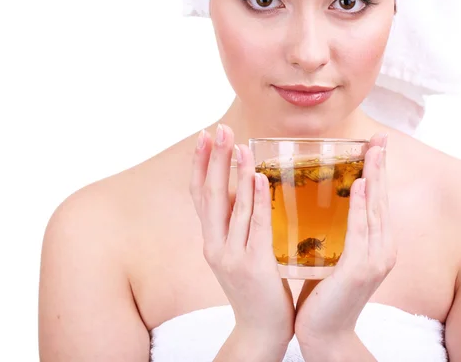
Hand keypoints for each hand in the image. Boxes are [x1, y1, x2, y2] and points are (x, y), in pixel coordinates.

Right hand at [190, 124, 294, 347]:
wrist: (261, 330)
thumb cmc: (256, 288)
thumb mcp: (239, 253)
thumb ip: (238, 225)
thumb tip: (247, 189)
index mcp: (211, 241)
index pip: (200, 196)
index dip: (200, 165)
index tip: (204, 137)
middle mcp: (214, 246)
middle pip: (209, 195)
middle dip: (214, 160)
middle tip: (220, 130)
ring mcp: (231, 256)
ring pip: (231, 208)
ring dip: (236, 174)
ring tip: (241, 146)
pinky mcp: (253, 266)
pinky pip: (254, 226)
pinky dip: (255, 200)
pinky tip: (259, 178)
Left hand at [294, 133, 395, 348]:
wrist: (325, 333)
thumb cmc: (324, 293)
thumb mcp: (334, 256)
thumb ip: (336, 232)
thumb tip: (320, 204)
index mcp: (377, 244)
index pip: (378, 200)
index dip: (378, 171)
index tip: (376, 144)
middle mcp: (383, 249)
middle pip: (382, 199)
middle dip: (381, 166)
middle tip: (379, 138)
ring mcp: (375, 260)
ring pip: (375, 210)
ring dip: (374, 178)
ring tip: (372, 151)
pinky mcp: (360, 270)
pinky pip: (361, 231)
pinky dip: (361, 207)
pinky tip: (359, 186)